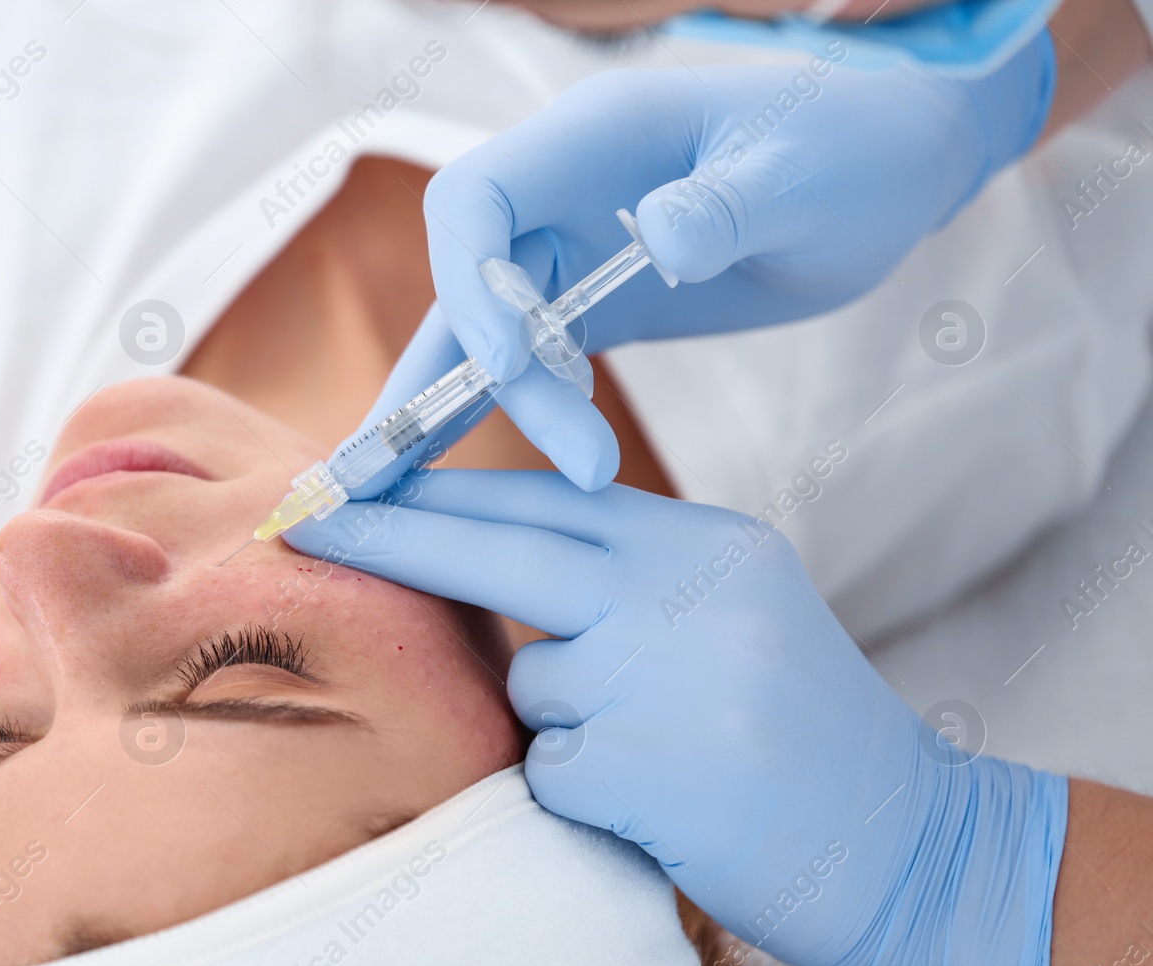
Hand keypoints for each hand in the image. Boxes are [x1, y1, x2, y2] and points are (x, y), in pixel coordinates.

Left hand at [284, 469, 1067, 965]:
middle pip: (503, 551)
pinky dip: (582, 791)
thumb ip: (625, 578)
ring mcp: (670, 677)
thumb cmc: (800, 733)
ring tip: (660, 750)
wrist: (911, 844)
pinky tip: (666, 802)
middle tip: (305, 516)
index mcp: (707, 546)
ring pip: (529, 680)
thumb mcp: (729, 614)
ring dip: (560, 722)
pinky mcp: (650, 768)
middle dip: (392, 534)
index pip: (548, 498)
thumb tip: (486, 548)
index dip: (442, 489)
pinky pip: (550, 768)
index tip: (355, 477)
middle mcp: (688, 593)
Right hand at [398, 31, 1052, 484]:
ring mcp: (576, 247)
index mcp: (593, 138)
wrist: (894, 168)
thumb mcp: (801, 174)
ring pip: (486, 329)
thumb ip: (727, 205)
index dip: (467, 284)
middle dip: (441, 374)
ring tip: (411, 498)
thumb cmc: (853, 148)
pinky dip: (510, 408)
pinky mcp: (602, 299)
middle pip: (465, 283)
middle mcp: (562, 190)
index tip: (502, 369)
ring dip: (459, 407)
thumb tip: (657, 237)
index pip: (477, 202)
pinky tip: (490, 469)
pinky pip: (533, 356)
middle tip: (402, 475)